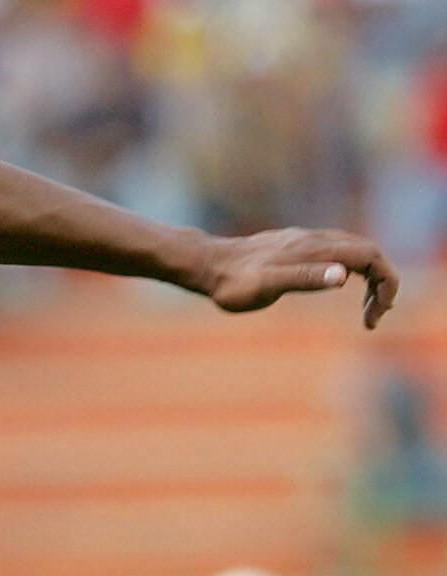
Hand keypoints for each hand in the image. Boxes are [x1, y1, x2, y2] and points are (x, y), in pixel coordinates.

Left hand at [199, 227, 398, 328]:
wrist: (207, 265)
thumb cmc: (233, 283)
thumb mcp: (267, 286)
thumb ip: (304, 278)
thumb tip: (343, 276)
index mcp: (316, 250)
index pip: (371, 257)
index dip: (385, 282)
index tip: (377, 315)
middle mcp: (315, 240)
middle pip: (369, 252)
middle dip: (383, 282)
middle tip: (373, 318)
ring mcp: (306, 240)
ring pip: (354, 250)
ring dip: (370, 277)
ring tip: (367, 309)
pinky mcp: (295, 245)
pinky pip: (337, 251)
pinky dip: (352, 270)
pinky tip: (338, 286)